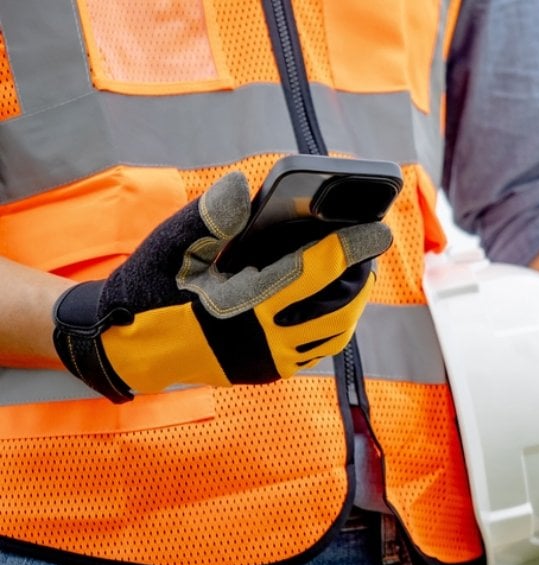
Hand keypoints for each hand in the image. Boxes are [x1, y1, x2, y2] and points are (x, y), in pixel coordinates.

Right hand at [52, 171, 391, 402]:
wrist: (128, 346)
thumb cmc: (151, 288)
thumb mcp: (171, 246)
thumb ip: (208, 217)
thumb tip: (242, 186)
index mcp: (241, 305)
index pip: (312, 271)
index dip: (350, 247)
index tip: (379, 229)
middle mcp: (262, 341)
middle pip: (337, 308)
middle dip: (361, 276)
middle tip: (370, 248)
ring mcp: (268, 362)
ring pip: (333, 334)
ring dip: (352, 303)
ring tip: (357, 273)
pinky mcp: (268, 373)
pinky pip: (317, 350)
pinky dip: (334, 324)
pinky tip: (332, 300)